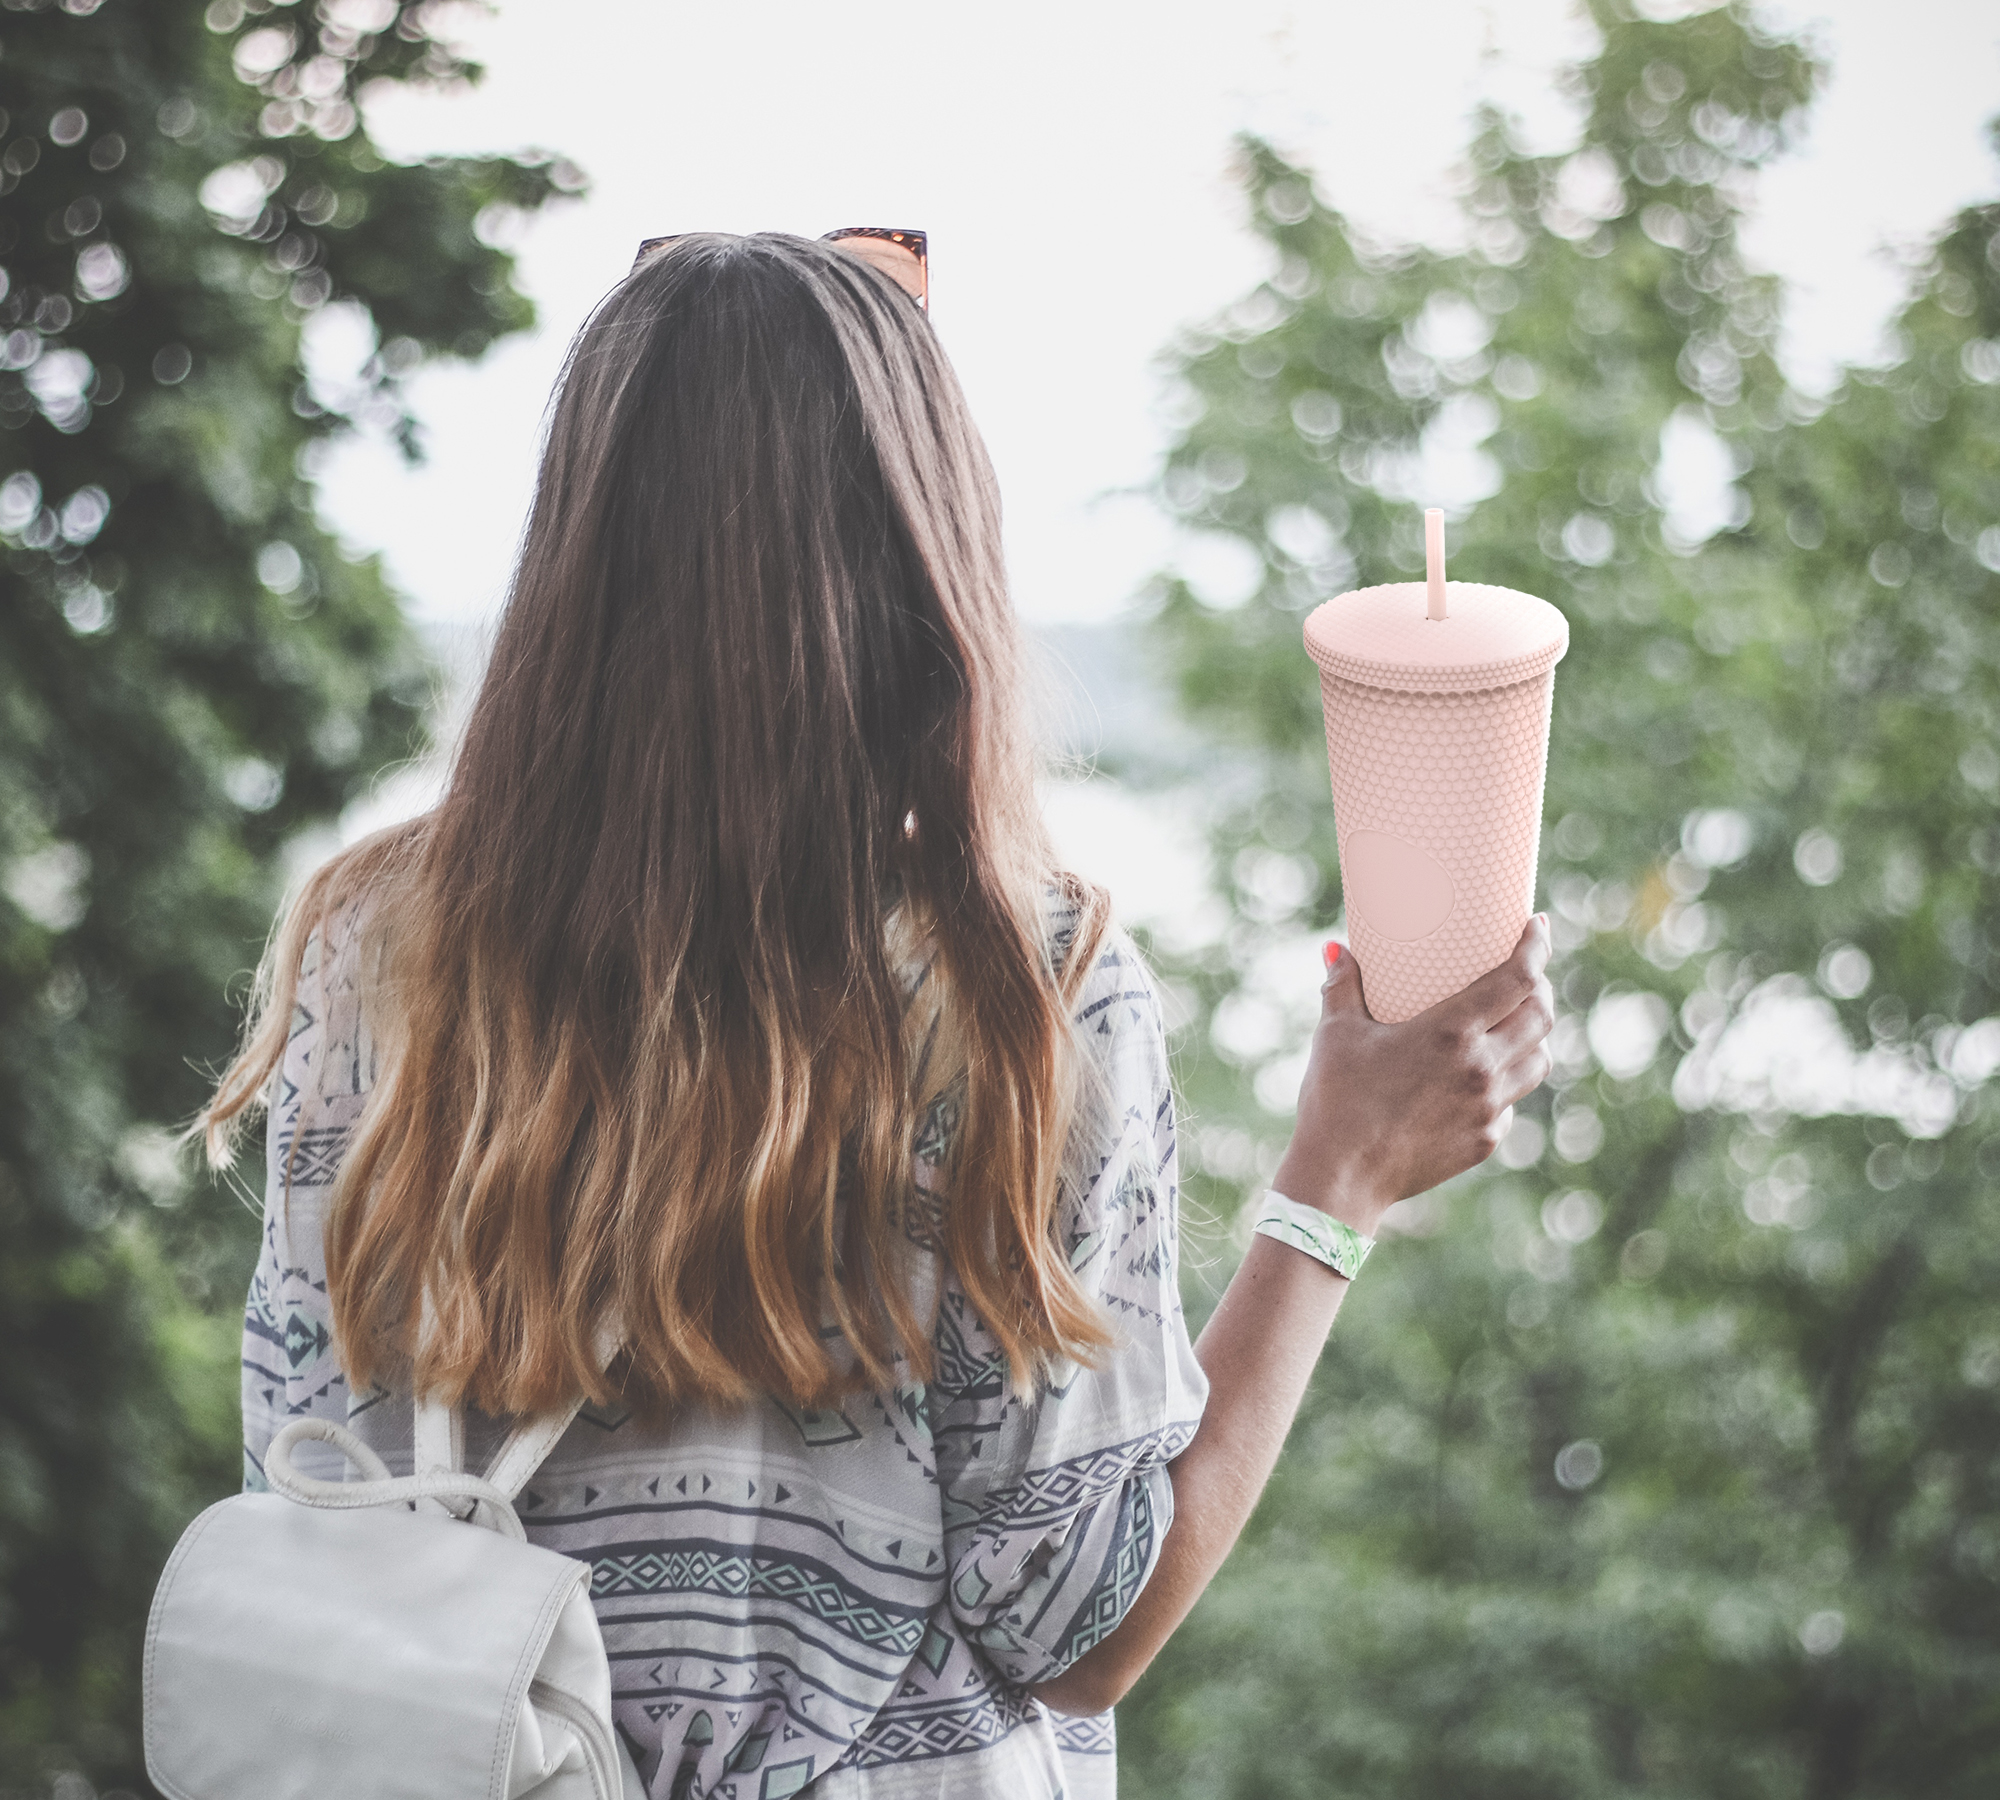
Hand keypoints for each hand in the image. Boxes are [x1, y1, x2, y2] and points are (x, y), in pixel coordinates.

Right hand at [1268, 915, 1554, 1236]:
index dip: (1536, 947)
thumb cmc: (1335, 1100)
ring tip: (1515, 1023)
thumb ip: (1342, 986)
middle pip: (1540, 1016)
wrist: (1342, 1177)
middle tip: (1526, 973)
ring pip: (1539, 1061)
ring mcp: (1488, 1108)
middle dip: (1540, 987)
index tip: (1539, 926)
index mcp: (1450, 1031)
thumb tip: (1336, 950)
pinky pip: (1511, 1102)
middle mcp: (1481, 1067)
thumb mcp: (1335, 1035)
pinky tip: (1483, 1078)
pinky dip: (1506, 1082)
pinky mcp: (1484, 1140)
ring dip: (1534, 1036)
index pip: (1517, 978)